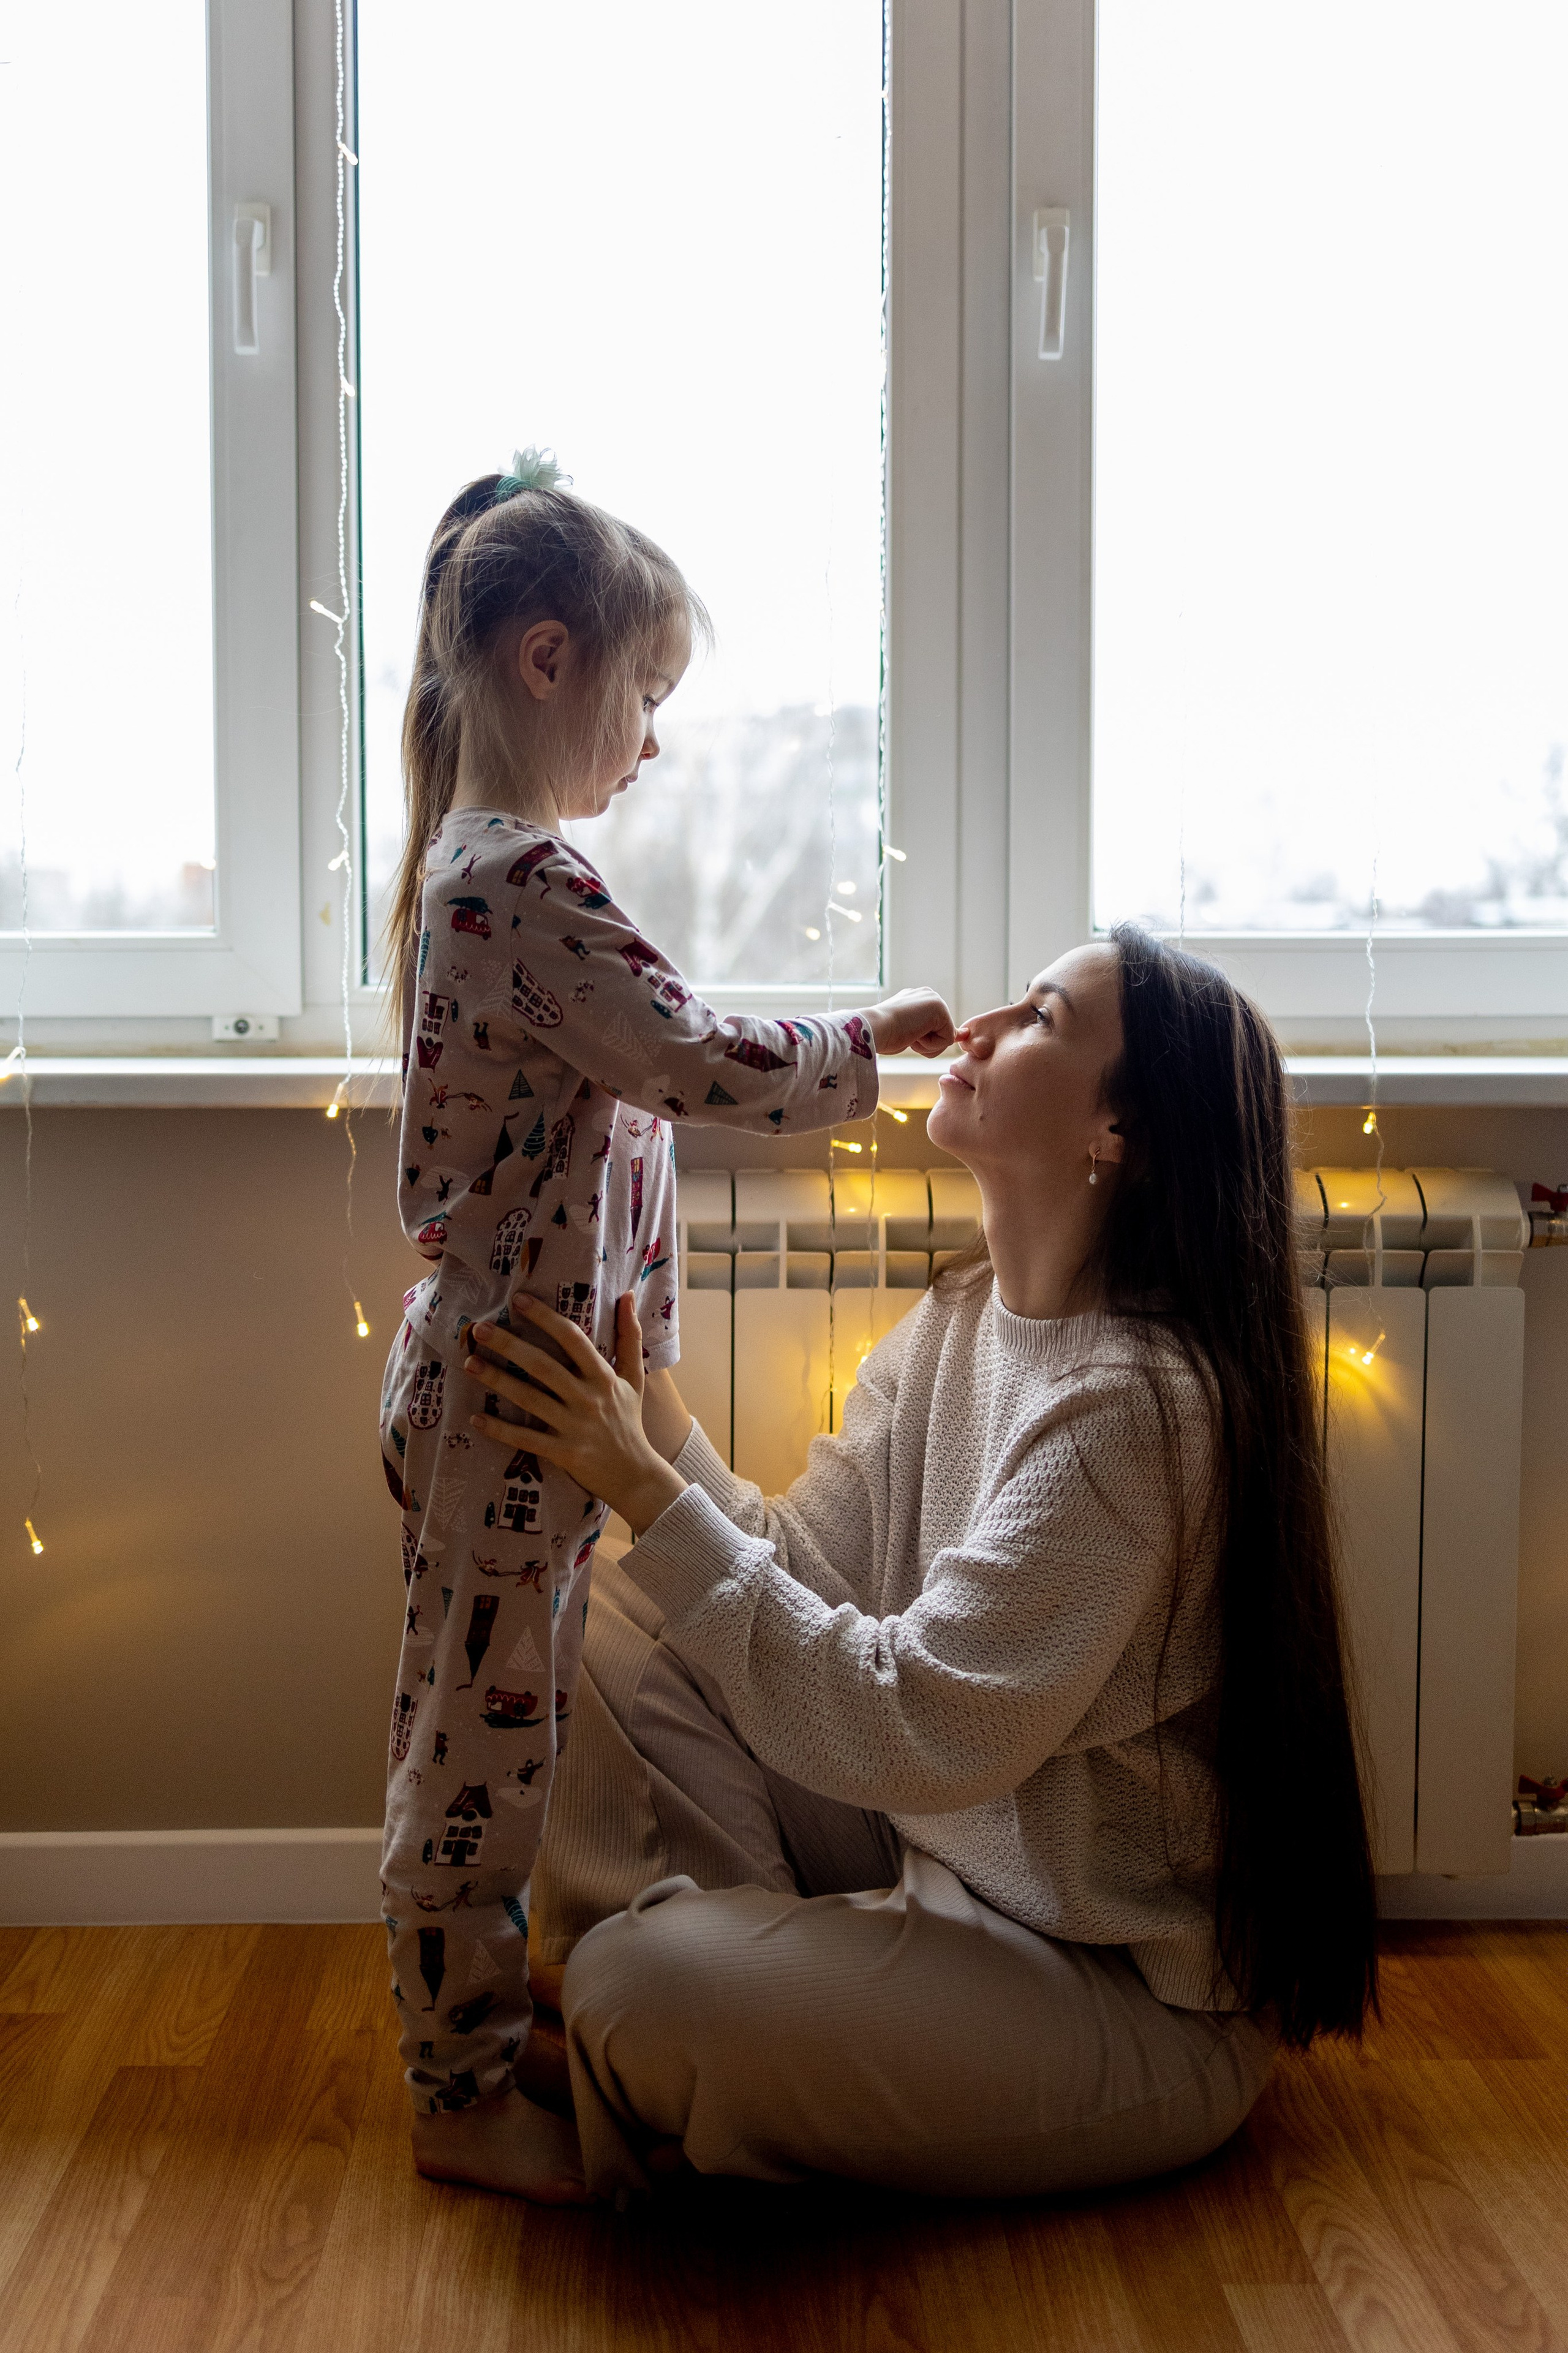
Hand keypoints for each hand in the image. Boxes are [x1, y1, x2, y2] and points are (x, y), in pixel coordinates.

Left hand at [465, 1293, 687, 1535]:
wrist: (635, 1475)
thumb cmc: (630, 1421)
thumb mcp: (634, 1378)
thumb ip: (630, 1337)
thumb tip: (629, 1295)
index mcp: (603, 1377)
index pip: (573, 1339)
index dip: (545, 1318)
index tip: (518, 1300)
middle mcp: (588, 1398)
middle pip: (543, 1366)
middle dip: (509, 1345)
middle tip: (479, 1329)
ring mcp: (574, 1427)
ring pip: (529, 1399)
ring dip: (497, 1380)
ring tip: (469, 1364)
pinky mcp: (563, 1453)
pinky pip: (526, 1439)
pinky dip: (500, 1430)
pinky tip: (476, 1418)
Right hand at [862, 988, 954, 1058]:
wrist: (873, 1029)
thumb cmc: (883, 1035)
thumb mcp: (909, 1034)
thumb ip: (932, 1033)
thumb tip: (961, 1035)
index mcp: (916, 999)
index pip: (935, 1026)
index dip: (927, 1040)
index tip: (910, 1037)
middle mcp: (927, 995)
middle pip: (942, 1033)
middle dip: (926, 1043)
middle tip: (904, 1035)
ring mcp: (934, 1000)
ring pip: (946, 1038)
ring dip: (927, 1045)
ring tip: (907, 1034)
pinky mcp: (940, 1008)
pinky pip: (947, 1039)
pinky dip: (930, 1045)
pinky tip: (913, 1034)